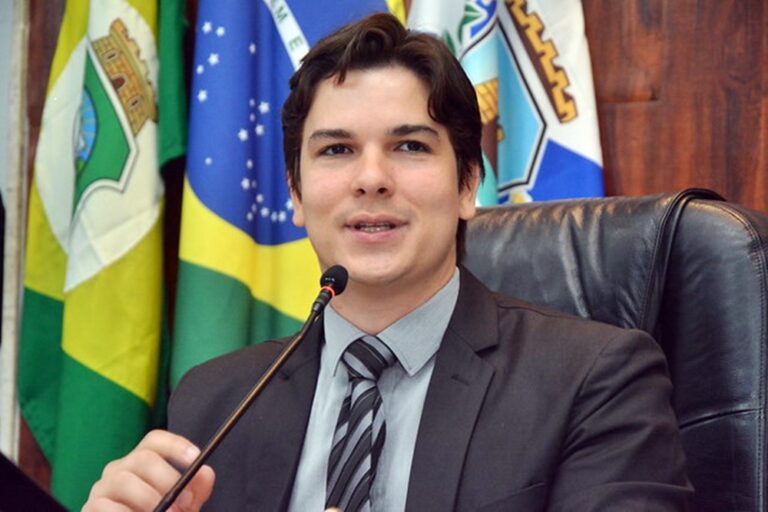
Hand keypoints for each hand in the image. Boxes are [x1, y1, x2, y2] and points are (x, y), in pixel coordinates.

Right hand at [83, 430, 215, 510]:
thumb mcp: (181, 504)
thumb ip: (196, 489)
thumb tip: (205, 473)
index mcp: (141, 461)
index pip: (155, 440)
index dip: (176, 445)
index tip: (196, 458)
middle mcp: (119, 469)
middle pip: (143, 458)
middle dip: (168, 480)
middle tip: (184, 503)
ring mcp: (102, 488)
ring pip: (126, 481)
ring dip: (150, 500)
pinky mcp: (91, 507)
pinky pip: (107, 506)